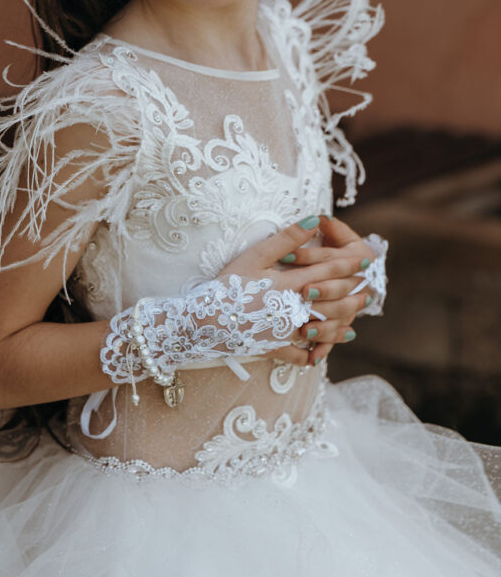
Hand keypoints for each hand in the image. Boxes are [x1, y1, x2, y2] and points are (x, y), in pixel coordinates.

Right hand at [216, 216, 372, 367]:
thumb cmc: (229, 284)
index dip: (348, 265)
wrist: (207, 320)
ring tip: (352, 323)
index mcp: (292, 284)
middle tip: (368, 292)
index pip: (328, 272)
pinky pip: (296, 355)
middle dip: (352, 296)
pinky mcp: (273, 347)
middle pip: (332, 302)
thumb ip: (288, 239)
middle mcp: (294, 309)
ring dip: (339, 327)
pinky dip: (308, 355)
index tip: (365, 262)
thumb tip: (314, 221)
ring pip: (320, 330)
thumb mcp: (256, 255)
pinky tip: (317, 355)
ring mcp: (285, 331)